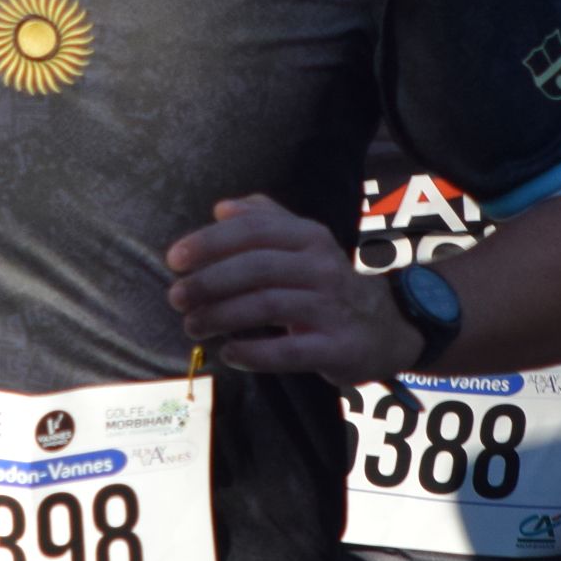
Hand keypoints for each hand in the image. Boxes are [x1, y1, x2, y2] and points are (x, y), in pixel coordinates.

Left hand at [165, 194, 418, 379]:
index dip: (210, 242)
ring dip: (222, 316)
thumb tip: (221, 207)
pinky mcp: (337, 347)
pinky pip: (289, 351)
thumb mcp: (303, 244)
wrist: (386, 328)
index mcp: (309, 237)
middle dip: (208, 282)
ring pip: (268, 306)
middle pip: (257, 268)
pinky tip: (228, 353)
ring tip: (193, 326)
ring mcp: (332, 308)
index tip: (174, 259)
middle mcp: (322, 267)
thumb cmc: (327, 284)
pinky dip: (253, 352)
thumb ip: (264, 221)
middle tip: (176, 298)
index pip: (254, 231)